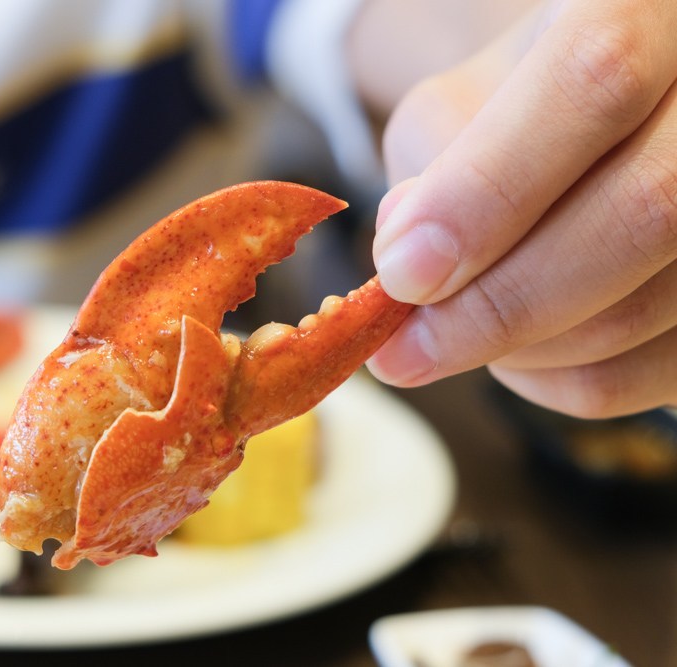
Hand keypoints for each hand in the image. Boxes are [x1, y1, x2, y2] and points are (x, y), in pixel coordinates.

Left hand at [365, 0, 676, 416]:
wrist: (616, 122)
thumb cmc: (523, 109)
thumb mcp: (463, 99)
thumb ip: (431, 160)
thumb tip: (414, 257)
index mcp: (650, 7)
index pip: (595, 80)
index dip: (487, 192)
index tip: (402, 274)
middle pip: (647, 211)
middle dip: (497, 305)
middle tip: (402, 349)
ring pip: (647, 311)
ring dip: (520, 353)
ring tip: (453, 334)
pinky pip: (656, 373)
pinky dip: (563, 384)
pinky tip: (515, 356)